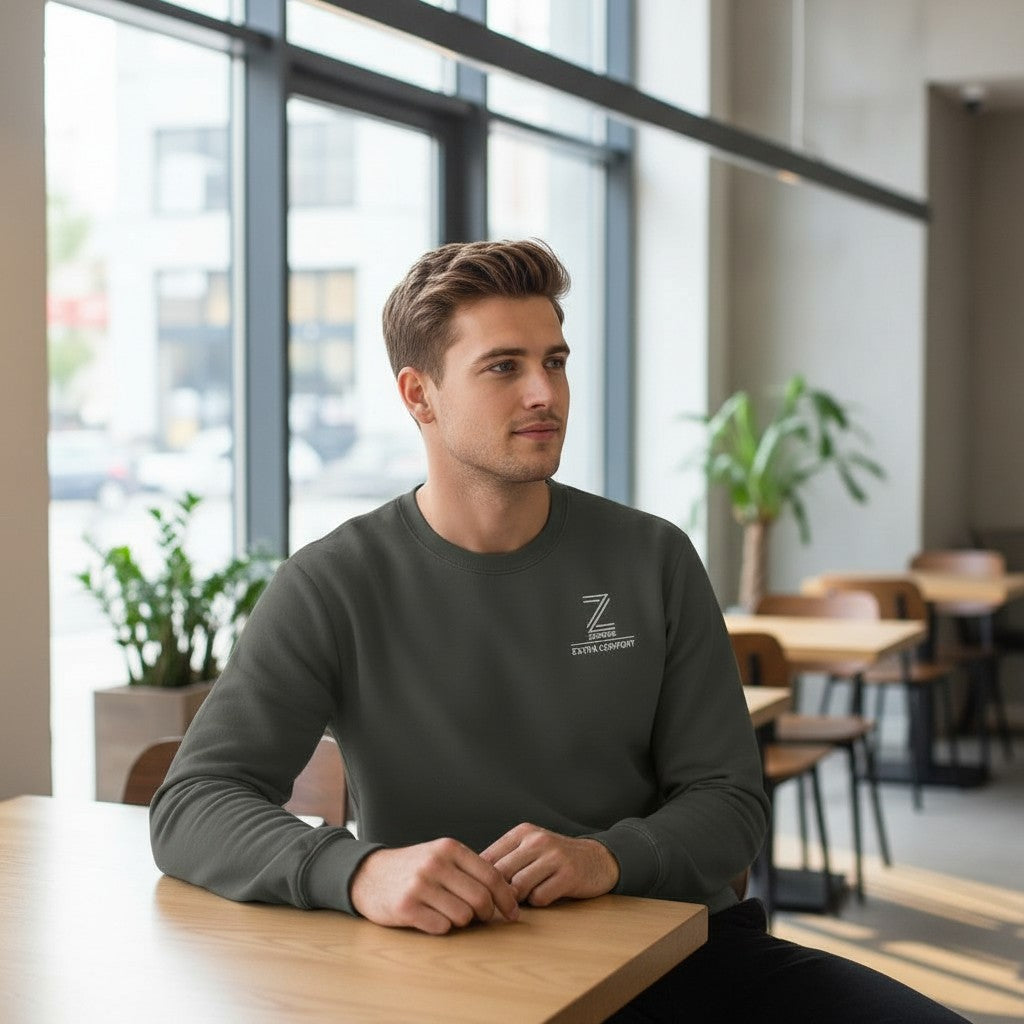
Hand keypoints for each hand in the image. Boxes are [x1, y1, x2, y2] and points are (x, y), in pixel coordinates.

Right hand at [349, 838, 519, 934]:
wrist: (368, 875)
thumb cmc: (412, 868)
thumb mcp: (440, 856)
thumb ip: (469, 869)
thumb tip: (506, 893)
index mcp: (449, 848)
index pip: (491, 875)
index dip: (507, 898)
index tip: (514, 913)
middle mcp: (435, 864)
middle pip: (481, 898)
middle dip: (487, 914)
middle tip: (483, 918)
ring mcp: (420, 885)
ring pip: (463, 916)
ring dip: (463, 921)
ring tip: (450, 914)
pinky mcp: (406, 908)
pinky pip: (441, 927)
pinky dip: (442, 927)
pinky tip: (431, 918)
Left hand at [480, 823, 619, 907]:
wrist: (598, 860)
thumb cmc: (555, 859)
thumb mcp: (529, 848)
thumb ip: (505, 859)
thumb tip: (470, 879)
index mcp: (522, 832)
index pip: (488, 858)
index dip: (480, 880)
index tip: (480, 894)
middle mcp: (537, 840)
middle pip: (501, 874)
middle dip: (498, 893)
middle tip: (499, 905)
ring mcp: (554, 856)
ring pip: (518, 887)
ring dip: (519, 899)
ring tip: (526, 898)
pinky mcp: (568, 875)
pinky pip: (540, 898)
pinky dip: (539, 902)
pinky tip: (547, 895)